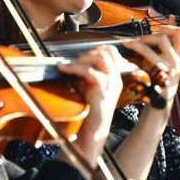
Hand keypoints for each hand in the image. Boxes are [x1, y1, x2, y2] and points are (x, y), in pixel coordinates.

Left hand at [58, 46, 124, 164]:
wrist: (91, 131)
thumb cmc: (88, 111)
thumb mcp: (86, 87)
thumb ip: (84, 73)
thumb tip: (71, 60)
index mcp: (114, 77)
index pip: (112, 52)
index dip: (96, 48)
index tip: (81, 55)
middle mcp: (115, 78)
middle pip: (108, 52)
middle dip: (89, 52)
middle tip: (75, 61)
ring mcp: (111, 84)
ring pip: (102, 58)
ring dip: (83, 58)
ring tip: (70, 66)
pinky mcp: (102, 91)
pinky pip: (91, 72)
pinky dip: (75, 68)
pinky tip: (64, 70)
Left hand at [122, 23, 179, 110]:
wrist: (161, 102)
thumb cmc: (163, 80)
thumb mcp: (172, 60)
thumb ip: (173, 42)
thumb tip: (172, 18)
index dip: (169, 26)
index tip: (159, 29)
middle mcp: (178, 61)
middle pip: (167, 36)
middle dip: (150, 35)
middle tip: (140, 39)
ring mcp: (169, 68)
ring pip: (158, 43)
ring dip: (141, 40)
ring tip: (131, 43)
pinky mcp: (160, 73)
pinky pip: (148, 55)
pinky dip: (136, 48)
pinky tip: (129, 48)